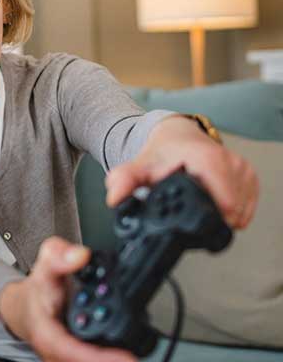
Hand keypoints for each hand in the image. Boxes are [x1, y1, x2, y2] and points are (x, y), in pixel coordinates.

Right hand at [0, 237, 137, 361]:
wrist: (21, 308)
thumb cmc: (34, 293)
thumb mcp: (43, 268)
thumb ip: (59, 255)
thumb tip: (80, 255)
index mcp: (44, 333)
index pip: (72, 352)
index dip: (100, 359)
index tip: (127, 359)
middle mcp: (52, 353)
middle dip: (112, 360)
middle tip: (134, 349)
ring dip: (109, 361)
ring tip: (120, 345)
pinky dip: (105, 361)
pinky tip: (110, 349)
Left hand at [106, 115, 257, 228]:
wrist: (177, 135)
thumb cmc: (161, 153)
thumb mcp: (139, 166)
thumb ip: (124, 181)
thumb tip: (114, 198)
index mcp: (207, 159)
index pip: (224, 200)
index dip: (212, 219)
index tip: (197, 226)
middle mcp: (229, 161)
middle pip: (232, 209)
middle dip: (212, 219)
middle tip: (190, 215)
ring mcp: (242, 168)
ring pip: (240, 209)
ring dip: (221, 215)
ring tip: (199, 205)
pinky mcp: (248, 175)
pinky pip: (247, 204)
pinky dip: (233, 210)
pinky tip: (213, 205)